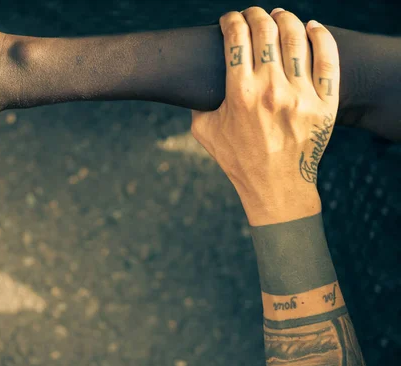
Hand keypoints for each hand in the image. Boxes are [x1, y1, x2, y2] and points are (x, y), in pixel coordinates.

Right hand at [190, 7, 338, 224]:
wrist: (276, 187)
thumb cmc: (238, 160)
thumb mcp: (205, 133)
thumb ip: (198, 104)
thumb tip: (198, 82)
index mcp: (241, 95)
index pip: (236, 37)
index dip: (231, 20)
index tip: (229, 20)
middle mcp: (272, 90)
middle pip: (266, 29)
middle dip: (256, 14)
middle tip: (253, 14)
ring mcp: (301, 95)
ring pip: (297, 37)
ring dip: (286, 18)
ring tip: (280, 16)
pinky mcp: (325, 102)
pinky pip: (328, 57)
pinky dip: (320, 35)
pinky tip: (312, 28)